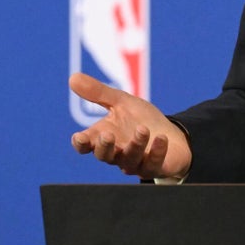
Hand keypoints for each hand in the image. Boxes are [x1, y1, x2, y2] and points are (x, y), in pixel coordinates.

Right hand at [69, 73, 192, 179]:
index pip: (86, 145)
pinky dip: (157, 151)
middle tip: (108, 135)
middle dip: (105, 147)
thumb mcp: (121, 102)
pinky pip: (153, 164)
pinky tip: (161, 138)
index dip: (81, 143)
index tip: (79, 137)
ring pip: (129, 160)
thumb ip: (99, 93)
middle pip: (105, 156)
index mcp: (104, 137)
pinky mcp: (155, 167)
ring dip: (136, 145)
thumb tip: (73, 77)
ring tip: (143, 129)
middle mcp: (117, 153)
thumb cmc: (141, 119)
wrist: (171, 133)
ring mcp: (135, 163)